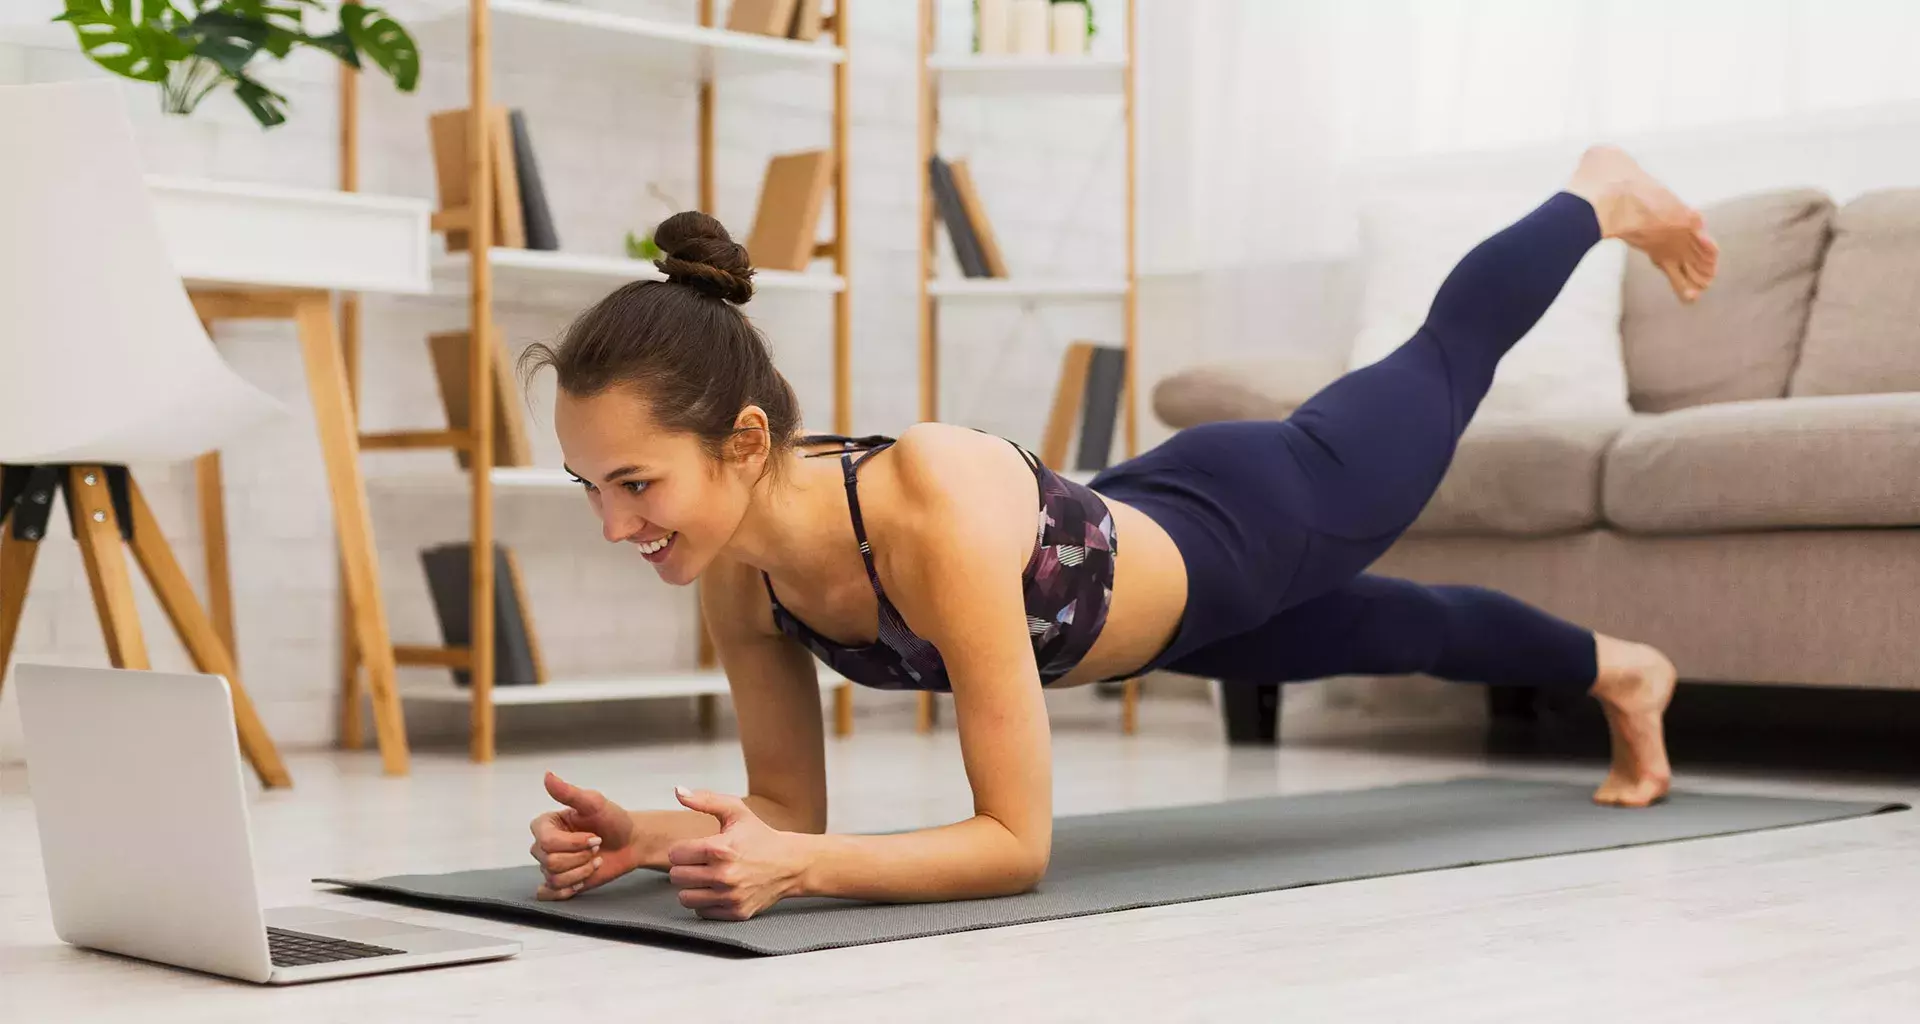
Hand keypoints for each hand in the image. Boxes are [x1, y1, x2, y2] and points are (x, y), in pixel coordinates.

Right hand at [530, 772, 642, 900]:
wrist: (630, 842)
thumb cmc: (613, 820)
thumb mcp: (594, 803)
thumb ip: (569, 792)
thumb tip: (547, 775)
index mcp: (545, 824)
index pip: (546, 842)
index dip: (574, 843)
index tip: (595, 836)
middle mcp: (543, 845)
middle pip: (550, 862)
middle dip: (581, 857)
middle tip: (597, 847)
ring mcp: (550, 865)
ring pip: (555, 878)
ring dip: (582, 872)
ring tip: (595, 861)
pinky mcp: (559, 883)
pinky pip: (549, 893)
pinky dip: (566, 890)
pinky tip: (581, 880)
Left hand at [667, 786, 811, 920]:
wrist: (790, 864)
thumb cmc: (760, 837)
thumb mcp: (736, 811)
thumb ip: (705, 800)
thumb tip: (678, 791)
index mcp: (720, 848)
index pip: (675, 855)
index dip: (681, 849)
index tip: (693, 849)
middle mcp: (724, 875)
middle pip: (676, 876)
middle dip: (684, 867)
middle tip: (699, 863)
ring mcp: (730, 896)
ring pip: (685, 898)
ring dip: (691, 887)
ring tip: (704, 877)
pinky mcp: (736, 912)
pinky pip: (702, 912)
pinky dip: (705, 902)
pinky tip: (716, 890)